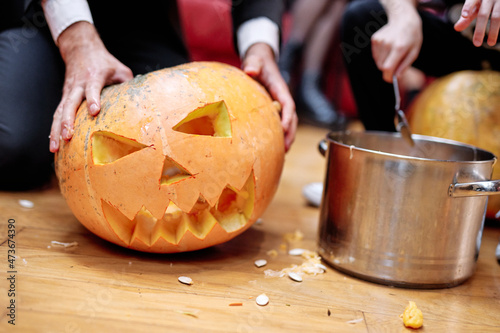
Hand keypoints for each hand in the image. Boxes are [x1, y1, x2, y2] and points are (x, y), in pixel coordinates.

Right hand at [49, 21, 132, 151]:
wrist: (81, 49)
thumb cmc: (104, 62)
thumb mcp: (120, 69)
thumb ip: (128, 84)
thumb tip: (141, 102)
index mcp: (93, 76)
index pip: (92, 89)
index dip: (93, 99)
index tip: (94, 111)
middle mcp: (78, 85)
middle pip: (70, 103)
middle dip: (68, 121)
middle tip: (68, 136)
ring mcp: (69, 92)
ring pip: (60, 112)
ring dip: (57, 130)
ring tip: (55, 147)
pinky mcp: (64, 97)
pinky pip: (57, 114)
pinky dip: (54, 129)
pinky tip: (54, 144)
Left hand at [241, 42, 297, 151]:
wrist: (259, 60)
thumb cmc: (257, 60)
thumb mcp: (255, 59)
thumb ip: (253, 63)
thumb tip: (250, 70)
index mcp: (280, 88)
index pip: (288, 104)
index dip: (288, 117)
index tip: (284, 128)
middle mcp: (282, 98)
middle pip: (291, 118)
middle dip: (290, 133)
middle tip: (285, 148)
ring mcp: (279, 105)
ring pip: (287, 123)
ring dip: (286, 138)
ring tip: (281, 154)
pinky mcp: (273, 109)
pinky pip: (278, 124)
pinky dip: (278, 135)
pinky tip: (272, 148)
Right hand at [372, 1, 422, 82]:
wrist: (404, 19)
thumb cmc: (412, 37)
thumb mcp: (414, 52)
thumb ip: (405, 65)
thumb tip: (397, 77)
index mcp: (399, 48)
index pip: (388, 68)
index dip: (388, 77)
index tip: (391, 80)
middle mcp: (387, 44)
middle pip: (382, 67)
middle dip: (388, 70)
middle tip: (396, 66)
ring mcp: (379, 41)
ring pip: (378, 62)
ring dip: (384, 62)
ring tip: (393, 54)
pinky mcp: (374, 39)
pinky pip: (375, 55)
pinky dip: (381, 56)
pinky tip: (388, 49)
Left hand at [454, 0, 499, 46]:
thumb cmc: (483, 1)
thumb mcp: (475, 7)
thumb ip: (466, 18)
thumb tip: (456, 28)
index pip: (472, 1)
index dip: (468, 7)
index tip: (465, 15)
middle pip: (483, 14)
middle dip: (479, 30)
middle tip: (476, 44)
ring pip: (497, 17)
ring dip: (494, 32)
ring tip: (490, 43)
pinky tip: (496, 36)